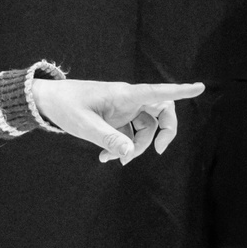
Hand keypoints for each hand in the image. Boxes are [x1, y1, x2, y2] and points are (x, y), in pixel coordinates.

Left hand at [30, 78, 203, 163]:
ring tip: (113, 160)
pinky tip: (105, 157)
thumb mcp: (83, 125)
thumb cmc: (64, 106)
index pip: (157, 91)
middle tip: (157, 151)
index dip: (180, 90)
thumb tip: (129, 153)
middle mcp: (128, 99)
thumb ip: (107, 138)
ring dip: (136, 146)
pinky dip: (122, 146)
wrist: (45, 100)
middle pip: (161, 111)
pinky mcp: (116, 117)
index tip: (200, 87)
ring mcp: (123, 108)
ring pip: (145, 127)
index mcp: (124, 94)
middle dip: (165, 132)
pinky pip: (129, 133)